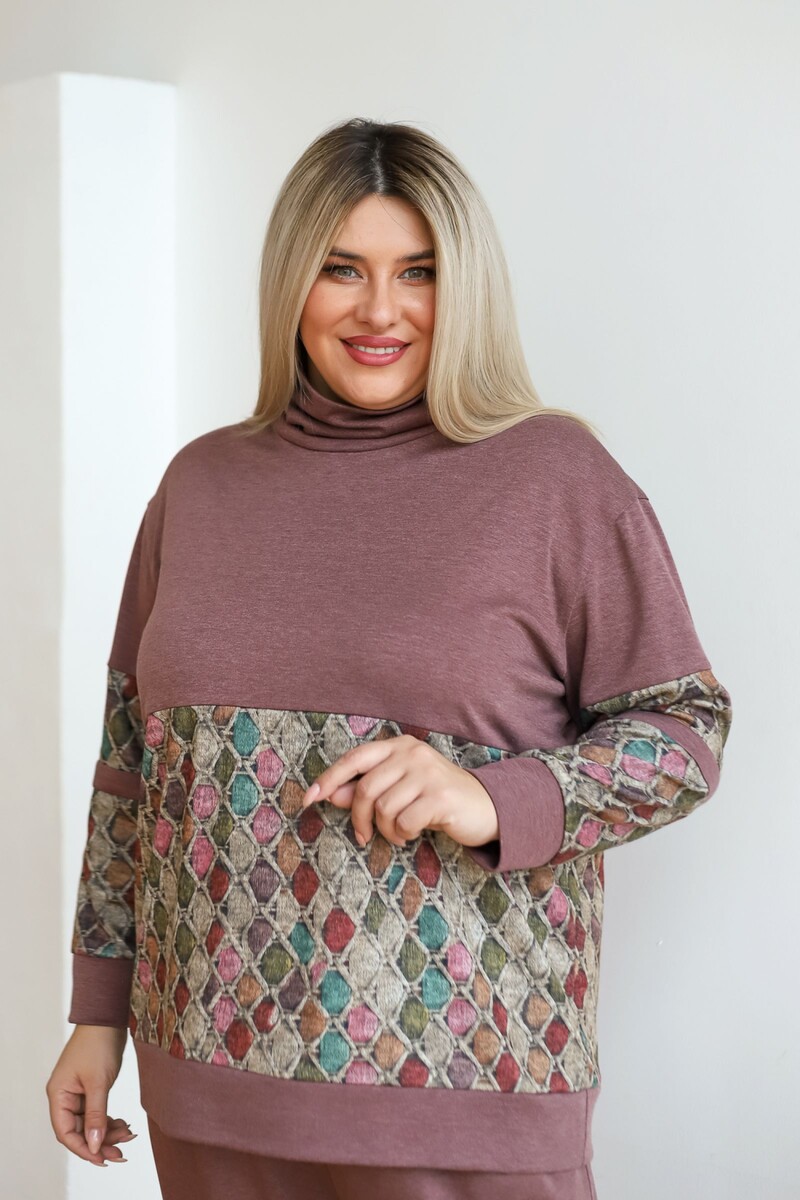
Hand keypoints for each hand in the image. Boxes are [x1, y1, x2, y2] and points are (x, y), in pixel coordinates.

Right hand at [46, 1024, 136, 1166]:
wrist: (107, 1018)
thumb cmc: (98, 1044)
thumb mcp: (98, 1082)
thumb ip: (96, 1115)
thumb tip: (95, 1144)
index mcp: (58, 1095)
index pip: (65, 1132)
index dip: (83, 1148)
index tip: (103, 1159)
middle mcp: (65, 1096)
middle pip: (79, 1130)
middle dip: (100, 1141)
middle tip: (122, 1151)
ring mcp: (78, 1092)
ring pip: (90, 1122)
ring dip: (108, 1131)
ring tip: (128, 1135)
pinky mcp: (91, 1088)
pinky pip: (97, 1112)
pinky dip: (110, 1120)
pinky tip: (124, 1124)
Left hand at [300, 734, 499, 848]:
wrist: (485, 807)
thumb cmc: (435, 798)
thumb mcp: (398, 790)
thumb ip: (365, 790)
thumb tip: (329, 795)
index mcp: (399, 746)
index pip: (354, 759)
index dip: (329, 779)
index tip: (309, 799)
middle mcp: (412, 753)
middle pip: (365, 788)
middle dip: (358, 817)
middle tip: (363, 835)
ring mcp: (428, 773)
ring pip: (383, 808)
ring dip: (385, 830)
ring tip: (398, 834)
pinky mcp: (440, 796)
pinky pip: (404, 821)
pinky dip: (402, 835)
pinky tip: (412, 834)